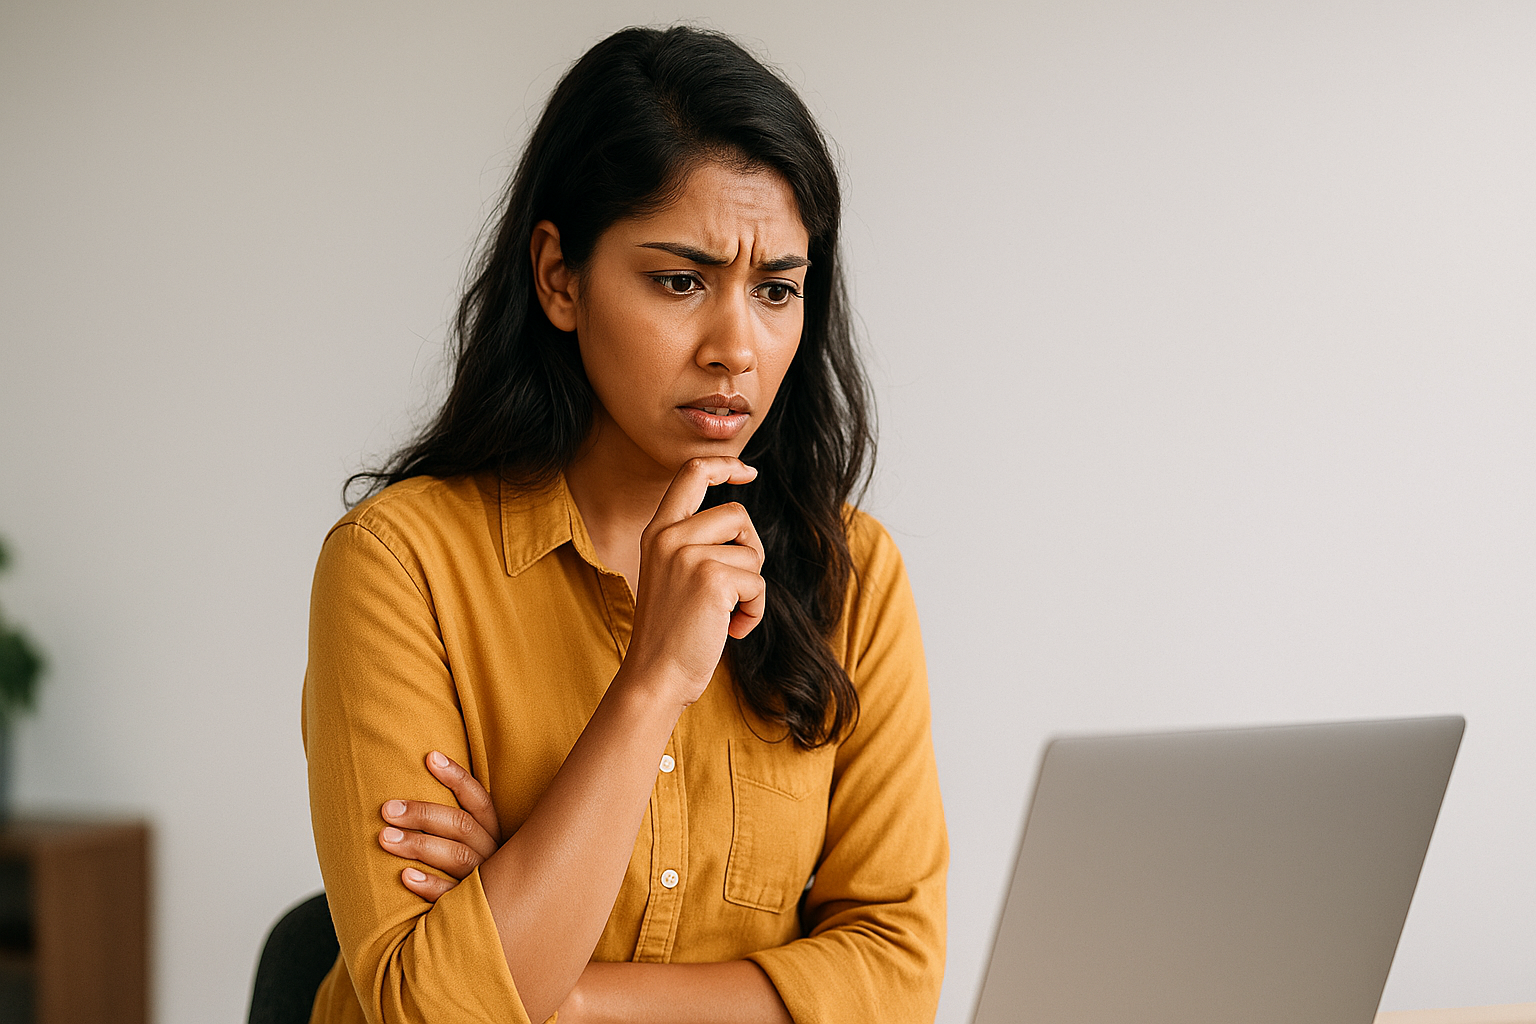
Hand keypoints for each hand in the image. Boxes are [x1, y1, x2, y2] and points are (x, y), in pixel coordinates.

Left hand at [379, 751, 502, 901]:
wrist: (490, 928)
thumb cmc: (467, 876)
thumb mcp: (470, 846)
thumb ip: (450, 823)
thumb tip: (418, 781)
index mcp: (494, 833)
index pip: (478, 800)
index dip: (457, 777)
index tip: (430, 757)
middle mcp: (494, 854)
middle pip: (461, 826)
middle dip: (423, 814)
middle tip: (387, 809)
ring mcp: (486, 883)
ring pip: (455, 857)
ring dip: (418, 844)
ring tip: (384, 837)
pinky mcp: (475, 911)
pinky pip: (452, 896)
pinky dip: (429, 884)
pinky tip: (405, 876)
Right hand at [623, 457, 765, 705]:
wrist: (655, 677)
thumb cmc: (672, 632)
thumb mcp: (673, 575)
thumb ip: (695, 543)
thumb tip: (741, 524)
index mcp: (657, 531)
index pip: (691, 472)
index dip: (725, 465)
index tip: (747, 471)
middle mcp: (668, 536)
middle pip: (737, 514)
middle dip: (750, 550)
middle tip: (736, 587)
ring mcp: (687, 554)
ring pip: (751, 553)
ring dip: (751, 589)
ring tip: (725, 615)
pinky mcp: (710, 578)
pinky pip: (757, 583)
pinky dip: (754, 611)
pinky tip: (731, 629)